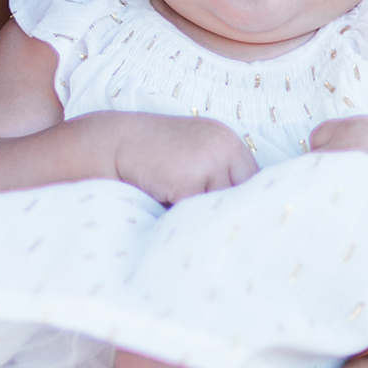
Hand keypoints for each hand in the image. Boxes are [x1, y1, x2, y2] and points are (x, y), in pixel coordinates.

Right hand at [108, 112, 257, 204]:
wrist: (113, 142)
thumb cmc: (152, 153)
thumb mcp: (194, 153)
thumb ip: (219, 172)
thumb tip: (245, 211)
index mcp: (227, 140)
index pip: (253, 180)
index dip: (243, 200)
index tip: (236, 217)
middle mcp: (223, 148)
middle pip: (239, 196)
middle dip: (224, 210)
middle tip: (216, 226)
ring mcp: (207, 163)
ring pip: (216, 208)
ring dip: (200, 215)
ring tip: (177, 207)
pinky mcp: (187, 182)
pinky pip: (194, 214)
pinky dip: (181, 217)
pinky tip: (166, 207)